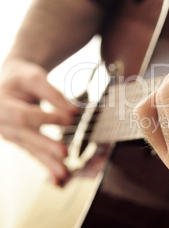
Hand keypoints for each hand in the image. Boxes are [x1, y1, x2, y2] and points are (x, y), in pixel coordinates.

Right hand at [0, 59, 76, 184]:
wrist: (10, 83)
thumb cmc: (22, 78)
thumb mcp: (35, 77)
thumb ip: (53, 93)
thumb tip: (74, 111)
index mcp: (1, 105)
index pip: (24, 115)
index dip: (47, 117)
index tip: (70, 118)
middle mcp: (2, 123)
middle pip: (26, 136)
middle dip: (46, 145)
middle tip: (65, 153)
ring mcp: (10, 135)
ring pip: (31, 149)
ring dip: (48, 162)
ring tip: (64, 174)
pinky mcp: (21, 141)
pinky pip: (34, 154)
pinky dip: (46, 165)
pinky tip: (58, 178)